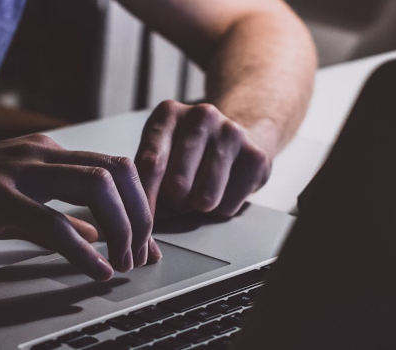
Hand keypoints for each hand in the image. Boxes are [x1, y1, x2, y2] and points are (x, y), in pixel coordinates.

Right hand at [0, 134, 158, 280]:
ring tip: (122, 261)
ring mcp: (17, 170)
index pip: (114, 169)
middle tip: (140, 253)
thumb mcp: (14, 202)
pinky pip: (52, 221)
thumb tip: (97, 232)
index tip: (147, 242)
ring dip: (120, 228)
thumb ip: (59, 214)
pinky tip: (95, 269)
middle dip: (140, 215)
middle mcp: (40, 153)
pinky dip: (83, 249)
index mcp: (47, 152)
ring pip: (96, 186)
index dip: (140, 206)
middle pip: (117, 171)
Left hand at [135, 100, 271, 218]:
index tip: (141, 219)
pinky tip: (221, 191)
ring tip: (197, 195)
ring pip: (204, 199)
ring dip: (196, 208)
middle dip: (172, 205)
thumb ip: (146, 177)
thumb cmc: (187, 153)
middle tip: (176, 201)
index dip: (145, 199)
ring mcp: (231, 133)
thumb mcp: (160, 151)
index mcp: (168, 113)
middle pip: (177, 186)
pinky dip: (220, 209)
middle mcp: (201, 116)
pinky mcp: (255, 156)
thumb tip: (139, 214)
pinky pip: (228, 206)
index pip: (150, 164)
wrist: (235, 138)